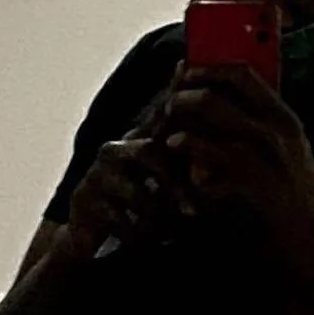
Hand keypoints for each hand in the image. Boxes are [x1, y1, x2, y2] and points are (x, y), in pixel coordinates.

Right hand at [60, 71, 193, 262]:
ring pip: (137, 194)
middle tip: (194, 211)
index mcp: (143, 141)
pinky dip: (138, 234)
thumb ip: (194, 166)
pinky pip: (118, 218)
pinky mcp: (84, 201)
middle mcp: (118, 150)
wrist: (93, 238)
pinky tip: (148, 243)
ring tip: (172, 234)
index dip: (175, 91)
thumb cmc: (143, 210)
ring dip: (159, 219)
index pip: (163, 114)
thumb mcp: (169, 186)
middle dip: (176, 186)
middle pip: (152, 155)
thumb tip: (229, 152)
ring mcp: (98, 174)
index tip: (190, 71)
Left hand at [158, 62, 313, 272]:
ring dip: (178, 133)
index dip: (207, 67)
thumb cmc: (290, 206)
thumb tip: (217, 99)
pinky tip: (181, 180)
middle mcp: (277, 133)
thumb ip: (258, 128)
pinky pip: (205, 167)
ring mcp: (265, 160)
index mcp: (285, 120)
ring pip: (205, 129)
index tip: (184, 71)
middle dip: (183, 99)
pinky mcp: (250, 188)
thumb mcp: (285, 159)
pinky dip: (187, 171)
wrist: (311, 253)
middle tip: (166, 110)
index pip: (242, 72)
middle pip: (215, 95)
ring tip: (168, 142)